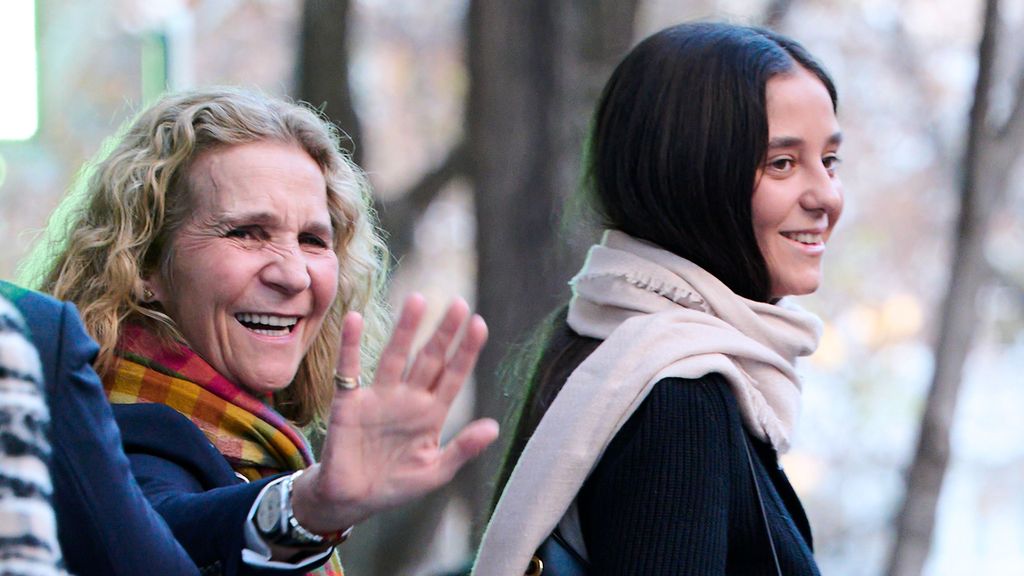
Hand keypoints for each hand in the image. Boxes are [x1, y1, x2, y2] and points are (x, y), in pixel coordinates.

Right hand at [290, 294, 498, 533]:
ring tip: (418, 301)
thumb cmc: (396, 485)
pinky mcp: (350, 402)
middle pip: (429, 359)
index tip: (480, 325)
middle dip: (444, 333)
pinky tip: (353, 319)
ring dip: (405, 330)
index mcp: (431, 413)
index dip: (466, 352)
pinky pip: (349, 369)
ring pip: (395, 356)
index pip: (453, 376)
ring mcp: (379, 397)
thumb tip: (493, 428)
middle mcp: (408, 398)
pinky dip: (350, 344)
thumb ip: (462, 449)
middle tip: (460, 304)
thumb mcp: (434, 472)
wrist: (351, 500)